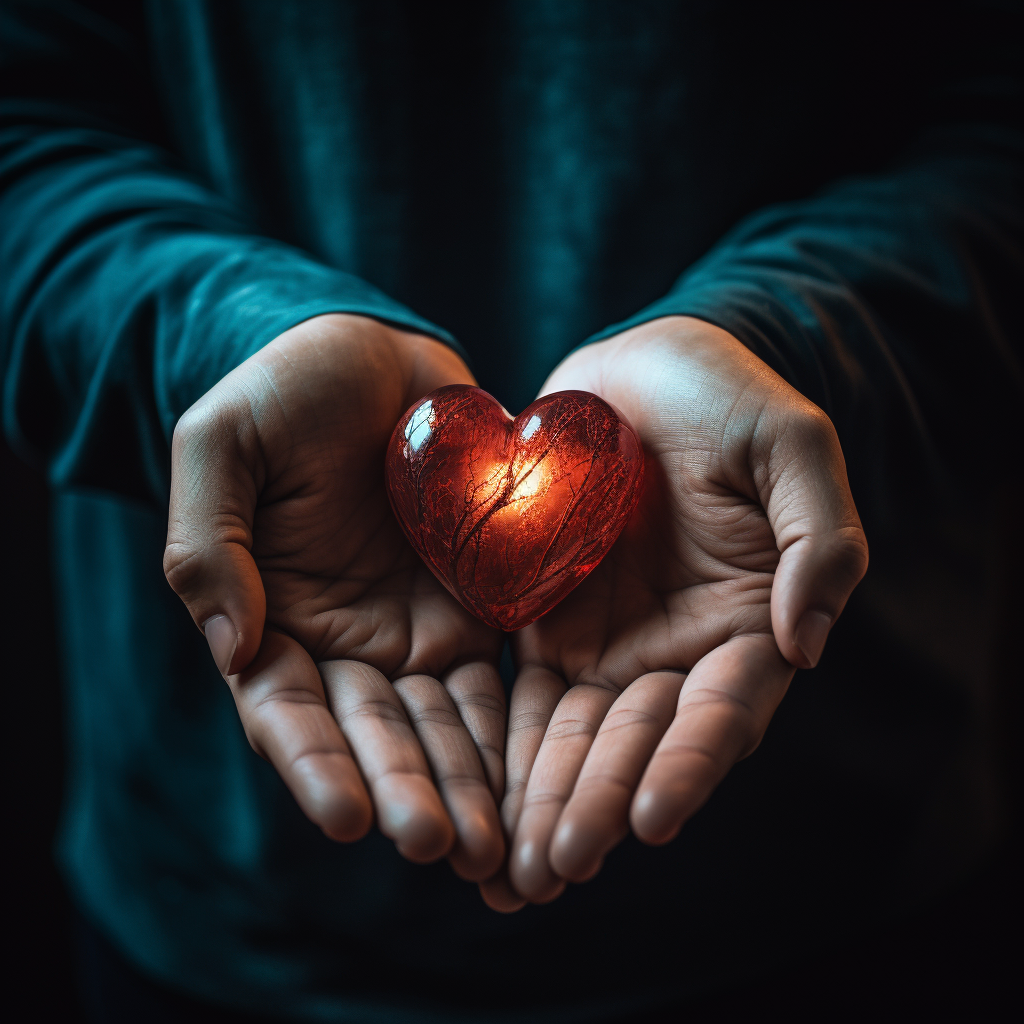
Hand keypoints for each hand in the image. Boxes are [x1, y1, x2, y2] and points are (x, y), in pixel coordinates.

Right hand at [164, 315, 505, 880]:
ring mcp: (417, 629)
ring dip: (471, 784)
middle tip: (444, 848)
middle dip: (408, 792)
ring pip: (445, 722)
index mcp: (272, 619)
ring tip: (503, 845)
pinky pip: (501, 674)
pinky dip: (518, 729)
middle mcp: (347, 642)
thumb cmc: (284, 391)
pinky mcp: (480, 605)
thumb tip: (233, 646)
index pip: (288, 710)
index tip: (350, 816)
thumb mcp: (222, 446)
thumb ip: (209, 544)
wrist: (370, 354)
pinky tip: (547, 776)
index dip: (316, 764)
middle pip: (377, 734)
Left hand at [482, 316, 867, 908]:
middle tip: (555, 868)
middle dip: (597, 806)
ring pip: (572, 737)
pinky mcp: (542, 621)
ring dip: (542, 802)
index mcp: (744, 622)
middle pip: (634, 743)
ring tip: (508, 870)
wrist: (642, 369)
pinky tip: (472, 796)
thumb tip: (805, 644)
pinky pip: (518, 695)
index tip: (650, 820)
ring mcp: (606, 642)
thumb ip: (818, 540)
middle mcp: (674, 649)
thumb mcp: (791, 446)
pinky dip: (501, 749)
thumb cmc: (726, 396)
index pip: (720, 712)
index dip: (687, 765)